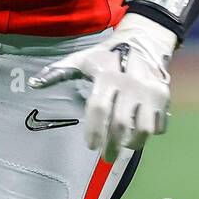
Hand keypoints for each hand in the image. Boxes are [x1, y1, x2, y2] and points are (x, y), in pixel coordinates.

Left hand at [28, 13, 176, 161]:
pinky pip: (159, 124)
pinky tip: (140, 131)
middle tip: (106, 157)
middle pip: (120, 125)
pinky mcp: (163, 95)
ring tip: (125, 146)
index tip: (90, 145)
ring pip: (143, 129)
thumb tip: (34, 84)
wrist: (143, 41)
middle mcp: (129, 84)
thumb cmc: (106, 56)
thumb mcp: (82, 59)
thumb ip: (58, 72)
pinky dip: (150, 133)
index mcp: (107, 76)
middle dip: (112, 146)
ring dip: (133, 143)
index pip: (99, 109)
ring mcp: (149, 90)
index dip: (93, 131)